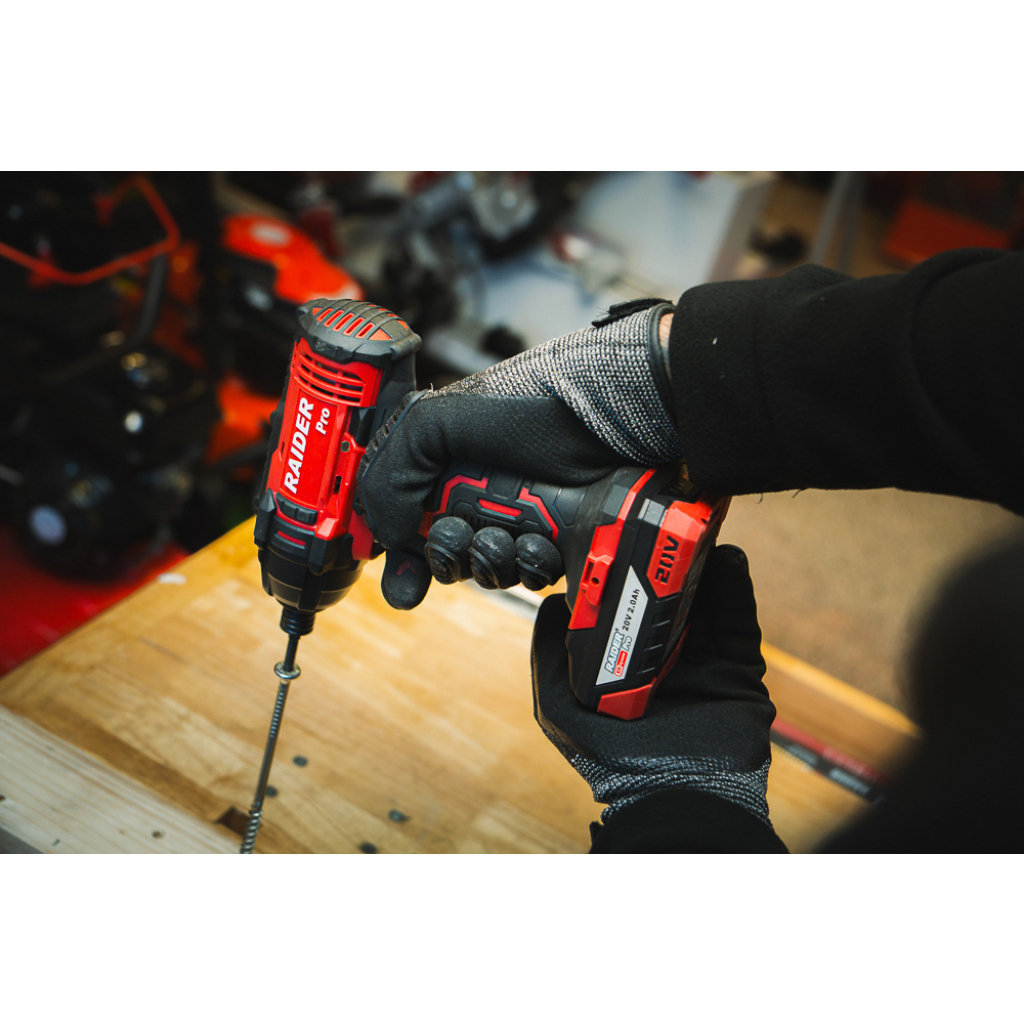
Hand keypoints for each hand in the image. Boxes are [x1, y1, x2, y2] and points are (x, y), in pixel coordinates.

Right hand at [358, 298, 680, 607]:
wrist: (619, 419)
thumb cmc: (539, 404)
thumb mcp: (442, 420)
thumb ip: (393, 469)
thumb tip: (382, 531)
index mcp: (443, 460)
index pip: (404, 518)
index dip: (400, 555)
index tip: (403, 581)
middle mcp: (477, 489)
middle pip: (444, 552)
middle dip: (449, 554)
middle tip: (460, 534)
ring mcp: (516, 515)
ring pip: (485, 567)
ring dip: (491, 557)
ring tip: (509, 530)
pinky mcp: (553, 537)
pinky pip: (529, 571)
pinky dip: (530, 562)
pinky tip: (540, 540)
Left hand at [532, 544, 776, 829]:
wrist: (674, 795)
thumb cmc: (610, 759)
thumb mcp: (558, 705)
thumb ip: (549, 654)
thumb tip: (547, 604)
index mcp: (625, 667)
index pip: (626, 611)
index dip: (624, 577)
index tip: (619, 542)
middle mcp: (665, 662)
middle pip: (670, 600)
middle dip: (668, 564)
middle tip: (663, 526)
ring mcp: (704, 665)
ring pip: (706, 604)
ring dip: (703, 567)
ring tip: (695, 530)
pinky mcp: (738, 673)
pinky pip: (740, 624)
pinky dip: (735, 590)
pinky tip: (727, 559)